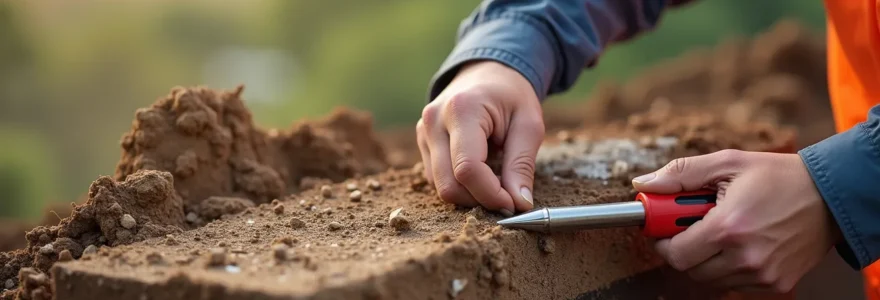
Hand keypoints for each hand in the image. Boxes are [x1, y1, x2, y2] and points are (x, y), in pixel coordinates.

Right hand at [417, 61, 542, 215]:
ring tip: (495, 177)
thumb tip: (519, 204)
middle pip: (448, 185)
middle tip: (507, 198)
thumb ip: (522, 165)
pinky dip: (460, 184)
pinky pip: (437, 178)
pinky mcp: (422, 142)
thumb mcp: (529, 125)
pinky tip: (480, 170)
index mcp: (462, 110)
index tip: (513, 202)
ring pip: (440, 186)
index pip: (467, 169)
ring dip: (470, 194)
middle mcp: (434, 121)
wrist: (489, 70)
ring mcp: (423, 131)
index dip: (491, 194)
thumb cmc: (512, 95)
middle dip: (479, 199)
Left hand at [632, 150, 841, 292]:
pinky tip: (743, 243)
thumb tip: (643, 185)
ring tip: (724, 230)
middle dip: (684, 248)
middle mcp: (745, 257)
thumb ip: (681, 173)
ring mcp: (762, 274)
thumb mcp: (728, 163)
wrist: (832, 197)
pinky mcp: (776, 284)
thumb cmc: (778, 176)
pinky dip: (730, 267)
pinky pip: (736, 284)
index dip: (662, 240)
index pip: (675, 253)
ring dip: (707, 258)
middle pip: (689, 269)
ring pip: (711, 279)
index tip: (663, 227)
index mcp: (728, 227)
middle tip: (693, 226)